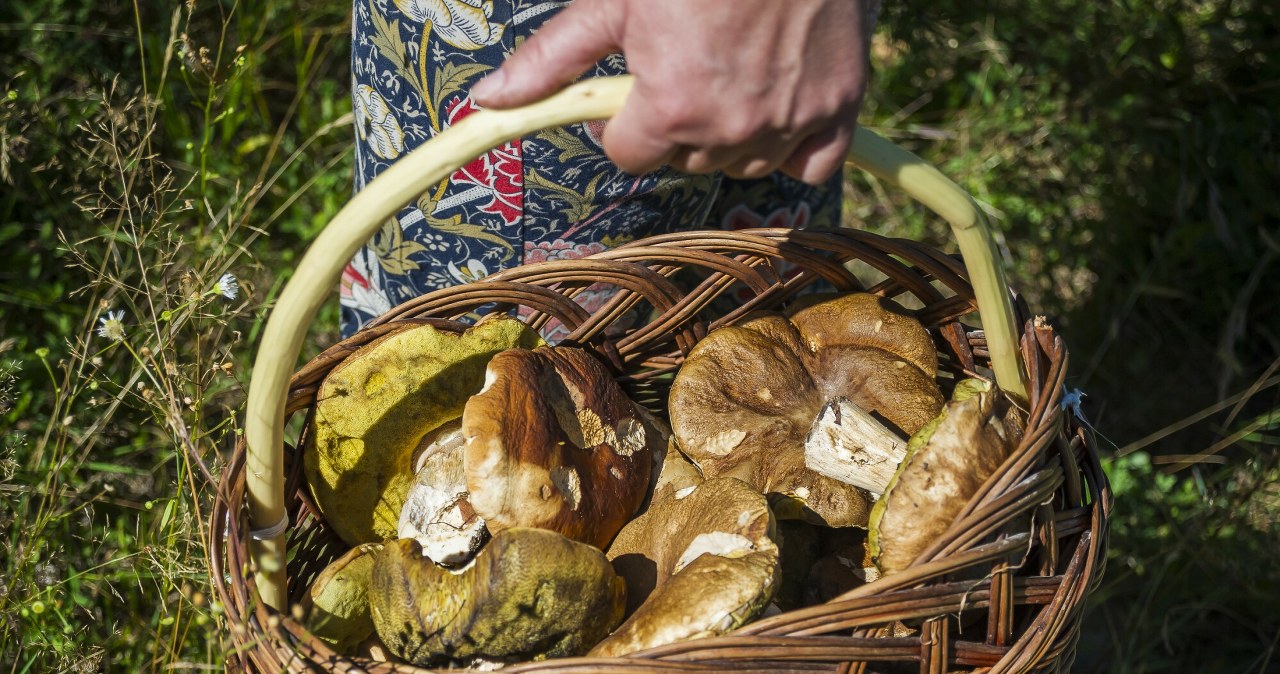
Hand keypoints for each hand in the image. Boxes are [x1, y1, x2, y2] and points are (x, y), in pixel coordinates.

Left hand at [470, 0, 869, 184]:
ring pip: (742, 165)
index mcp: (673, 108)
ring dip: (727, 137)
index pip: (628, 155)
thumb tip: (490, 100)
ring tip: (727, 77)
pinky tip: (775, 109)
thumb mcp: (614, 2)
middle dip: (673, 126)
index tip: (631, 92)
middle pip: (684, 161)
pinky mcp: (838, 109)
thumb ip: (552, 59)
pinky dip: (791, 148)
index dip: (621, 123)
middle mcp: (732, 129)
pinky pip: (809, 165)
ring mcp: (790, 123)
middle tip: (682, 67)